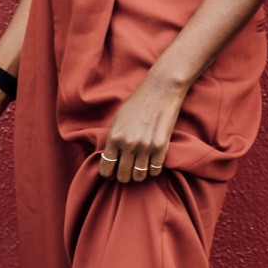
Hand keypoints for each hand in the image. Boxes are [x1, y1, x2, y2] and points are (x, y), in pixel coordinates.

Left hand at [97, 68, 186, 183]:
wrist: (160, 91)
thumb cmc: (137, 104)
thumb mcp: (118, 120)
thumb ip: (113, 140)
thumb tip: (110, 159)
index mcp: (114, 137)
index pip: (107, 168)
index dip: (108, 174)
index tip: (111, 173)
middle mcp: (129, 144)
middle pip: (123, 176)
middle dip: (123, 176)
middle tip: (126, 170)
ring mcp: (146, 147)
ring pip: (139, 176)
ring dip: (138, 174)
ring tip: (139, 167)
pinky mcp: (161, 147)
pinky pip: (155, 170)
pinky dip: (152, 170)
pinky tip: (150, 163)